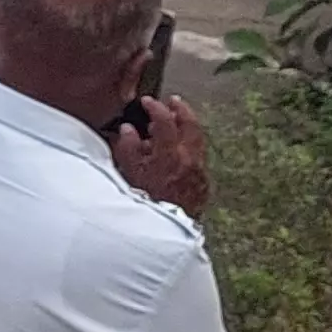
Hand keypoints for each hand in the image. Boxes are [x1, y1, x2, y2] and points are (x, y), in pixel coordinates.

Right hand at [108, 95, 209, 212]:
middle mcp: (189, 160)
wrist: (166, 230)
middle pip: (191, 125)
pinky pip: (199, 158)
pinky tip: (179, 150)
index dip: (155, 107)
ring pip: (199, 141)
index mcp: (170, 155)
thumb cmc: (145, 203)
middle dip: (181, 109)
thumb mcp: (129, 173)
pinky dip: (190, 148)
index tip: (147, 102)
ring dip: (187, 127)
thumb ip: (128, 147)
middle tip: (172, 101)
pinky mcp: (204, 183)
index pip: (166, 121)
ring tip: (176, 122)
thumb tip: (129, 130)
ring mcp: (200, 172)